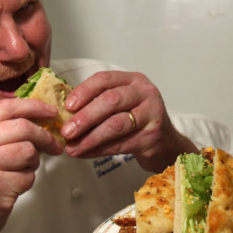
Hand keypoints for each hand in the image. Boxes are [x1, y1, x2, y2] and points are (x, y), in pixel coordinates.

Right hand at [0, 98, 61, 232]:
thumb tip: (34, 117)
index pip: (6, 108)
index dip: (34, 107)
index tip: (51, 113)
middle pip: (23, 127)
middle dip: (44, 136)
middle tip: (53, 145)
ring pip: (28, 151)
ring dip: (32, 163)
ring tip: (19, 171)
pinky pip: (27, 177)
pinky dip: (26, 182)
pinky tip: (11, 187)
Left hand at [60, 71, 196, 171]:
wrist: (167, 144)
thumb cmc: (139, 121)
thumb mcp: (124, 104)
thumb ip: (99, 104)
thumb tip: (65, 115)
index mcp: (134, 80)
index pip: (105, 79)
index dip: (83, 92)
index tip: (67, 106)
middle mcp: (145, 93)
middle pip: (110, 100)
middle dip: (85, 117)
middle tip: (67, 131)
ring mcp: (152, 114)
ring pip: (116, 124)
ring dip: (90, 137)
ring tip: (73, 147)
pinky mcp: (153, 136)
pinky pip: (121, 143)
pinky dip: (100, 150)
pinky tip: (86, 153)